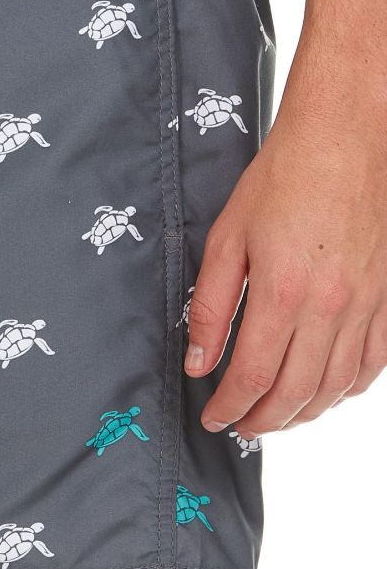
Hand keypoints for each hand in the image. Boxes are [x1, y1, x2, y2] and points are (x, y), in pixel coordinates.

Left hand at [184, 79, 386, 436]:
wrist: (346, 141)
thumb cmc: (281, 181)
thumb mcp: (226, 239)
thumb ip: (211, 307)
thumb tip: (198, 362)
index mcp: (284, 293)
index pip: (252, 376)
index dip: (230, 406)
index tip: (213, 418)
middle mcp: (331, 308)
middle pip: (296, 392)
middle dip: (263, 420)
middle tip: (240, 428)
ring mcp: (368, 305)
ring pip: (337, 386)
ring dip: (304, 412)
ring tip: (276, 419)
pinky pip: (374, 363)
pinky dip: (348, 389)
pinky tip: (327, 394)